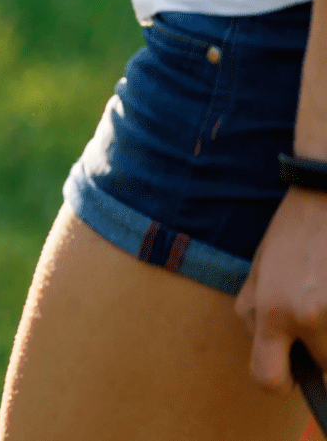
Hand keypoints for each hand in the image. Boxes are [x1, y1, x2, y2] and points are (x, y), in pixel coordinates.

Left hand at [236, 187, 326, 392]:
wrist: (326, 197)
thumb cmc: (291, 235)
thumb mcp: (258, 274)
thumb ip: (257, 317)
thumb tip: (273, 355)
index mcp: (273, 312)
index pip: (269, 380)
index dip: (278, 380)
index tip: (288, 370)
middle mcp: (309, 317)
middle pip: (323, 368)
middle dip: (318, 352)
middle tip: (313, 313)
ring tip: (323, 296)